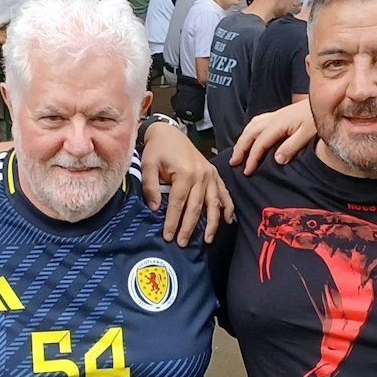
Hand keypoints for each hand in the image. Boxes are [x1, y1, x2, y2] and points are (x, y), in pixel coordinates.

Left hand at [139, 122, 231, 244]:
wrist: (169, 132)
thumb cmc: (157, 149)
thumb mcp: (148, 165)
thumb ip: (150, 187)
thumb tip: (155, 208)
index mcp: (185, 172)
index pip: (178, 203)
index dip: (173, 221)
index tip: (168, 236)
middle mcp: (201, 175)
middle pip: (196, 207)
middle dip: (189, 227)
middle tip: (182, 243)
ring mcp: (211, 175)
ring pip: (214, 204)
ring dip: (212, 223)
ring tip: (207, 240)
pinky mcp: (215, 174)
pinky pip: (224, 193)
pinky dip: (228, 207)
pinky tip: (227, 221)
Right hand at [229, 100, 314, 173]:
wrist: (327, 102)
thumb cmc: (317, 118)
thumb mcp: (307, 134)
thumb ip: (292, 146)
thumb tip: (277, 159)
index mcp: (278, 124)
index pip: (259, 143)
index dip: (251, 158)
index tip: (247, 171)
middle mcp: (273, 118)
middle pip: (250, 133)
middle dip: (240, 148)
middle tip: (233, 162)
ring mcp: (275, 115)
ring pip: (251, 126)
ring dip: (243, 138)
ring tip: (238, 151)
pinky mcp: (280, 114)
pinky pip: (257, 121)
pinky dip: (250, 130)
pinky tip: (251, 135)